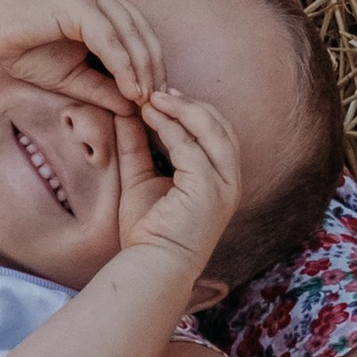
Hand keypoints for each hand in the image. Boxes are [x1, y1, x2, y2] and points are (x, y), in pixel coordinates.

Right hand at [0, 0, 165, 108]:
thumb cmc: (23, 50)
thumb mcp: (71, 78)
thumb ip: (102, 88)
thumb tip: (134, 107)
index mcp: (105, 7)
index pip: (143, 37)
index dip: (154, 70)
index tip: (158, 104)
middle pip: (145, 35)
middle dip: (156, 73)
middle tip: (160, 107)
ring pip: (133, 36)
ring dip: (144, 72)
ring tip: (148, 103)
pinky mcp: (79, 3)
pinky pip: (110, 38)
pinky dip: (124, 67)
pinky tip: (131, 91)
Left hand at [116, 91, 243, 278]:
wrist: (150, 266)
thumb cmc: (147, 232)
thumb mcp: (140, 179)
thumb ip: (136, 147)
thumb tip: (126, 114)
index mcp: (220, 180)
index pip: (216, 133)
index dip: (192, 111)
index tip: (162, 96)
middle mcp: (230, 181)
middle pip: (220, 126)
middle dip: (190, 104)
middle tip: (158, 89)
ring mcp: (224, 185)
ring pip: (211, 130)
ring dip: (182, 108)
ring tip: (153, 97)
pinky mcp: (209, 189)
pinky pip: (191, 147)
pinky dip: (170, 127)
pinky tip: (149, 116)